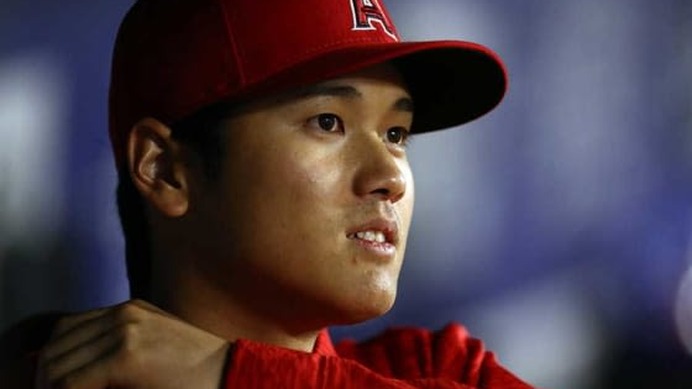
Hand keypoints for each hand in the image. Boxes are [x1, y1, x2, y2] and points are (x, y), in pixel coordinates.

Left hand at [35, 299, 229, 388]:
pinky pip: (71, 381)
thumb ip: (116, 350)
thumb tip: (72, 374)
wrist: (233, 374)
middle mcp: (124, 312)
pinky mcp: (127, 354)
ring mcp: (125, 330)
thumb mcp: (152, 350)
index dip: (54, 362)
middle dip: (48, 377)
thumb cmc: (196, 374)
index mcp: (129, 310)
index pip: (66, 330)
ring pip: (56, 364)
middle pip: (56, 344)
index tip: (57, 388)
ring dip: (53, 387)